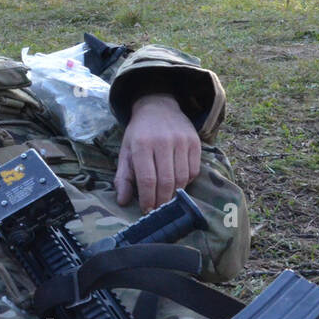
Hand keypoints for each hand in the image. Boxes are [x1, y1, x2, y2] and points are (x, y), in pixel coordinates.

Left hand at [114, 93, 200, 211]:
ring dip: (175, 193)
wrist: (159, 107)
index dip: (147, 198)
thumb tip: (123, 202)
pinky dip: (186, 182)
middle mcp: (163, 142)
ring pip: (182, 178)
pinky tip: (178, 184)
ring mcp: (181, 141)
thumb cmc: (139, 134)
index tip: (147, 210)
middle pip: (166, 181)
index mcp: (142, 145)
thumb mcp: (126, 152)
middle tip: (158, 209)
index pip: (147, 179)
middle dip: (162, 200)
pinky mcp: (195, 142)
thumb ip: (123, 177)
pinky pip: (194, 171)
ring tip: (167, 199)